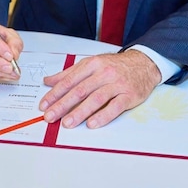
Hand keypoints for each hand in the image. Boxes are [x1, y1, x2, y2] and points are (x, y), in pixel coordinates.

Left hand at [39, 49, 160, 128]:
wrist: (144, 63)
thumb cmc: (115, 65)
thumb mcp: (91, 64)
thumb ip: (69, 74)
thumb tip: (48, 81)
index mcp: (91, 64)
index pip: (69, 80)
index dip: (55, 93)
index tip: (44, 105)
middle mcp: (103, 73)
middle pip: (80, 90)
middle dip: (62, 105)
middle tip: (50, 116)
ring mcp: (117, 84)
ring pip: (96, 99)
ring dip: (80, 112)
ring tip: (67, 123)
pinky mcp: (129, 95)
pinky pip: (115, 106)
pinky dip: (103, 116)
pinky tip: (92, 124)